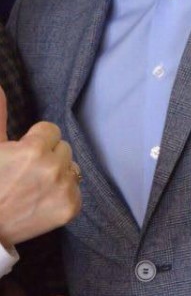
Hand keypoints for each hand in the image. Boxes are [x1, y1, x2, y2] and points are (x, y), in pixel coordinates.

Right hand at [0, 86, 81, 247]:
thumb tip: (0, 87)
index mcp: (34, 149)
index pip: (51, 130)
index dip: (35, 142)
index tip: (21, 157)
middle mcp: (54, 167)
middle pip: (63, 148)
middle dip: (48, 157)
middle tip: (25, 175)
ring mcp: (64, 189)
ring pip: (71, 167)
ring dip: (58, 174)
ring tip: (34, 188)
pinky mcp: (71, 208)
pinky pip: (76, 189)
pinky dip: (63, 194)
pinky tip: (42, 202)